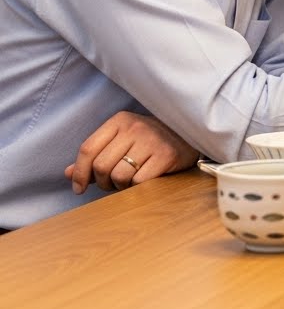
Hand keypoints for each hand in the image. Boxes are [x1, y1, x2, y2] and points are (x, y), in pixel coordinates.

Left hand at [64, 111, 199, 193]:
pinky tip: (142, 181)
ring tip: (127, 182)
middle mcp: (135, 128)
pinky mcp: (167, 155)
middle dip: (102, 182)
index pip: (87, 149)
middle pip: (101, 165)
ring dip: (119, 186)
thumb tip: (68, 174)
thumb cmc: (150, 140)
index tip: (78, 188)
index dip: (79, 172)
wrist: (190, 134)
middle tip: (110, 184)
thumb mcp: (121, 140)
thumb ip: (95, 156)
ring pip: (119, 175)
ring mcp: (152, 140)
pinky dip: (136, 187)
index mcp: (120, 120)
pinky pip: (139, 181)